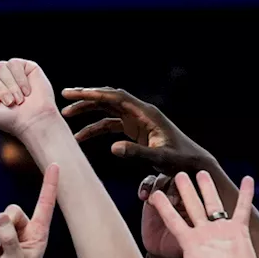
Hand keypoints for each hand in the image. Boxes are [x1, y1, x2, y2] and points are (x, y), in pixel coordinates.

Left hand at [0, 59, 60, 140]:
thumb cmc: (6, 119)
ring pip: (0, 67)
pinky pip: (14, 64)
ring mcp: (11, 71)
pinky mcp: (26, 67)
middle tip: (10, 103)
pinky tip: (27, 91)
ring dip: (10, 87)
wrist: (32, 121)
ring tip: (19, 99)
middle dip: (0, 92)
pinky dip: (20, 79)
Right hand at [0, 164, 59, 257]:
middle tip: (3, 248)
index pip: (45, 204)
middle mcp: (24, 229)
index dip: (50, 185)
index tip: (56, 165)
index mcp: (39, 233)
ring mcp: (6, 231)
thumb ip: (11, 240)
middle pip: (11, 209)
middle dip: (4, 228)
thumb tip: (0, 217)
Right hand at [62, 87, 215, 173]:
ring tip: (66, 116)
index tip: (74, 94)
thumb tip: (112, 148)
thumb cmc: (181, 160)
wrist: (193, 163)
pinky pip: (110, 124)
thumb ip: (137, 153)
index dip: (94, 94)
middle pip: (109, 98)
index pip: (116, 98)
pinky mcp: (135, 129)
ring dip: (88, 111)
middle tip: (65, 97)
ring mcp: (137, 120)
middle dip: (87, 97)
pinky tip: (81, 136)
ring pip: (107, 110)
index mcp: (147, 113)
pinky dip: (95, 128)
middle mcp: (140, 112)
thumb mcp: (160, 158)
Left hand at [132, 172, 258, 257]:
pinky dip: (245, 194)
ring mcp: (221, 231)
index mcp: (189, 242)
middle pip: (191, 206)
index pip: (172, 219)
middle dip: (184, 190)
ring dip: (208, 188)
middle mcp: (203, 234)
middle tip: (177, 173)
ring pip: (213, 204)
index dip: (162, 206)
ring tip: (202, 172)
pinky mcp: (239, 232)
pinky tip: (247, 178)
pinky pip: (242, 209)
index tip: (153, 193)